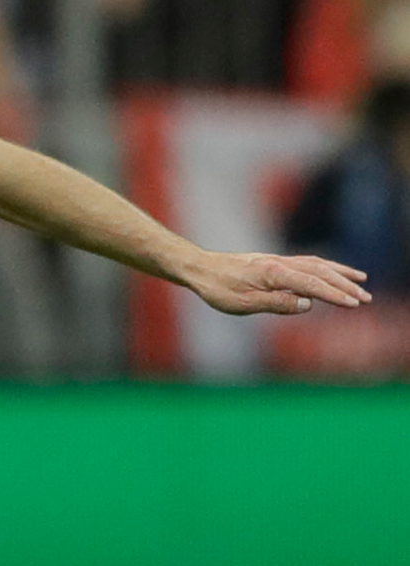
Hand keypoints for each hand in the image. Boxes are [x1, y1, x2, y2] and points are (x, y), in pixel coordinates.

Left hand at [180, 250, 369, 315]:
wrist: (200, 268)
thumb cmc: (217, 288)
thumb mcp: (242, 303)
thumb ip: (275, 303)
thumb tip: (307, 305)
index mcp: (273, 273)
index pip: (311, 284)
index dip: (334, 294)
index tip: (354, 304)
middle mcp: (279, 263)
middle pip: (320, 272)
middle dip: (345, 285)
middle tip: (366, 299)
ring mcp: (278, 260)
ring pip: (316, 264)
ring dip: (340, 273)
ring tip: (361, 281)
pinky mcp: (274, 262)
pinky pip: (307, 262)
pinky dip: (325, 266)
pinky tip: (332, 271)